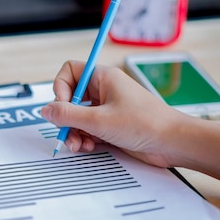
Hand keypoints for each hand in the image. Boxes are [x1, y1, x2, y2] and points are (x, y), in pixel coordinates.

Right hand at [41, 60, 186, 166]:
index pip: (70, 72)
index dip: (60, 89)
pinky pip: (89, 129)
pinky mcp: (113, 126)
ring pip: (79, 117)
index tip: (62, 107)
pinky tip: (89, 147)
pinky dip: (85, 139)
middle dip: (66, 118)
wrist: (174, 143)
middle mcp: (104, 91)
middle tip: (66, 133)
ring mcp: (108, 109)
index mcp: (103, 78)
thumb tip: (45, 111)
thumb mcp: (99, 120)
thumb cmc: (145, 124)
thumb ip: (68, 115)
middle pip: (71, 98)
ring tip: (79, 145)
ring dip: (74, 132)